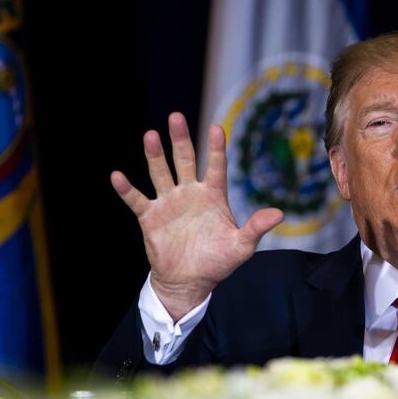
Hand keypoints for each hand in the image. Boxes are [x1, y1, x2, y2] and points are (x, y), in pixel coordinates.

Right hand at [111, 112, 283, 320]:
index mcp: (213, 196)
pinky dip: (127, 189)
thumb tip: (279, 213)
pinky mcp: (150, 217)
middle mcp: (190, 193)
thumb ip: (256, 228)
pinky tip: (118, 177)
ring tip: (150, 135)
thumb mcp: (242, 246)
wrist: (190, 281)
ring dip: (155, 155)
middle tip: (176, 117)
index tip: (217, 128)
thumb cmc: (218, 261)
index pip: (217, 167)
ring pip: (160, 173)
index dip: (217, 148)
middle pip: (185, 160)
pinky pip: (137, 200)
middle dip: (180, 139)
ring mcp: (169, 203)